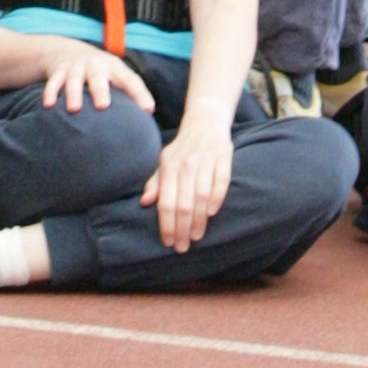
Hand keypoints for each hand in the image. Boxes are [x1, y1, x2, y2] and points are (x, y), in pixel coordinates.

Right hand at [38, 39, 153, 113]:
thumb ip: (130, 92)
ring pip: (74, 79)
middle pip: (99, 77)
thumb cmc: (100, 72)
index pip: (130, 80)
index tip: (147, 110)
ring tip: (74, 109)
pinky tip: (48, 105)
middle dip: (100, 90)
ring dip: (74, 93)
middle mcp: (95, 65)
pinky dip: (51, 92)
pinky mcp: (59, 71)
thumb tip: (148, 115)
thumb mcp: (115, 75)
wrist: (67, 50)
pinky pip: (53, 81)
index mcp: (114, 67)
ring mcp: (76, 67)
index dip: (140, 94)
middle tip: (103, 106)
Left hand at [147, 116, 231, 249]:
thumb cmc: (183, 148)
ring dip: (199, 220)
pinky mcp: (223, 156)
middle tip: (183, 247)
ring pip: (201, 196)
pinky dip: (217, 198)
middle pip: (183, 203)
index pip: (165, 202)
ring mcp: (206, 159)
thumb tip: (144, 202)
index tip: (168, 243)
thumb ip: (156, 182)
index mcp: (169, 165)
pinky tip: (212, 214)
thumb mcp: (165, 161)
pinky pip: (221, 181)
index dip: (166, 225)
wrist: (206, 120)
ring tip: (196, 236)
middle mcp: (186, 162)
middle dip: (182, 229)